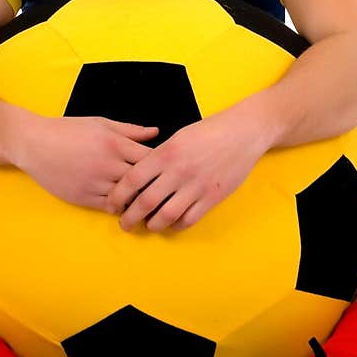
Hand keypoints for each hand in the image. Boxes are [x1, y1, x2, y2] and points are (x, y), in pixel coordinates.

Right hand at [12, 114, 159, 210]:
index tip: (165, 167)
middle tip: (162, 189)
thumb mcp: (101, 123)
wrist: (34, 144)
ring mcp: (96, 183)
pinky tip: (124, 203)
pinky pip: (110, 208)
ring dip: (137, 199)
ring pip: (128, 198)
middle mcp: (108, 165)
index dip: (161, 164)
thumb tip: (156, 132)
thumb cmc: (68, 130)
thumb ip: (130, 130)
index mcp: (115, 144)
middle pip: (143, 181)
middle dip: (153, 185)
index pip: (150, 158)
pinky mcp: (84, 198)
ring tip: (145, 199)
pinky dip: (119, 206)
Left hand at [106, 105, 269, 232]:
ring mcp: (196, 186)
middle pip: (145, 202)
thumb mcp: (178, 137)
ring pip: (166, 215)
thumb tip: (139, 176)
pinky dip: (176, 225)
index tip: (112, 204)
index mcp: (166, 153)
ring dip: (152, 225)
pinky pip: (189, 219)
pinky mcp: (213, 197)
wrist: (243, 132)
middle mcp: (178, 171)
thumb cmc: (208, 131)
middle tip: (124, 224)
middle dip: (130, 217)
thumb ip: (158, 156)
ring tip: (148, 225)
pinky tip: (172, 224)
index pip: (132, 180)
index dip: (118, 196)